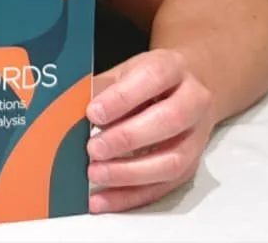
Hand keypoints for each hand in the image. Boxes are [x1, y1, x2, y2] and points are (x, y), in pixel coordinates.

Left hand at [84, 48, 216, 212]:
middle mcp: (193, 102)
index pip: (153, 78)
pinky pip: (163, 188)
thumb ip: (103, 87)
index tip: (93, 113)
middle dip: (127, 138)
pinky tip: (102, 199)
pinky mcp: (190, 166)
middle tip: (93, 148)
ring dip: (129, 173)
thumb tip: (71, 110)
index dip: (122, 98)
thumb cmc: (151, 80)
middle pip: (169, 121)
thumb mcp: (127, 70)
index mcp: (174, 68)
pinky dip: (129, 197)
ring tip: (96, 174)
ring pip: (171, 161)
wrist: (192, 86)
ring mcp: (196, 137)